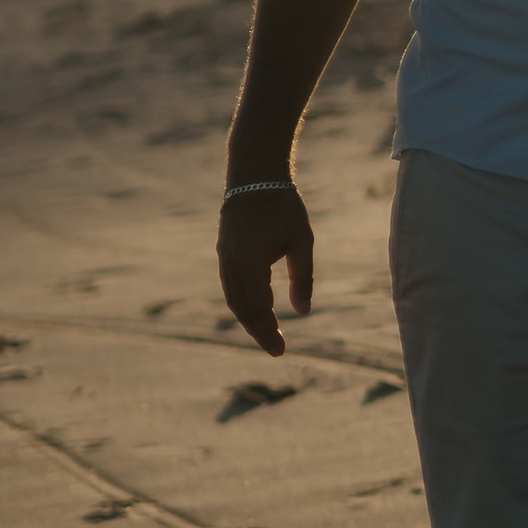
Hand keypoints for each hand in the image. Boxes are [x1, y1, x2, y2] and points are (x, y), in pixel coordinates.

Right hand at [219, 181, 312, 355]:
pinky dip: (242, 303)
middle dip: (258, 332)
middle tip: (276, 349)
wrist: (255, 177)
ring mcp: (224, 258)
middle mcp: (232, 265)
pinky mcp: (224, 252)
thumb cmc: (283, 207)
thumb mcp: (301, 242)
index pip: (259, 310)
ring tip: (266, 333)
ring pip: (233, 299)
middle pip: (242, 310)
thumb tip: (303, 312)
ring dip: (249, 319)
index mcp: (250, 265)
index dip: (269, 333)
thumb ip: (302, 278)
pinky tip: (255, 309)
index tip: (281, 351)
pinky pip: (230, 286)